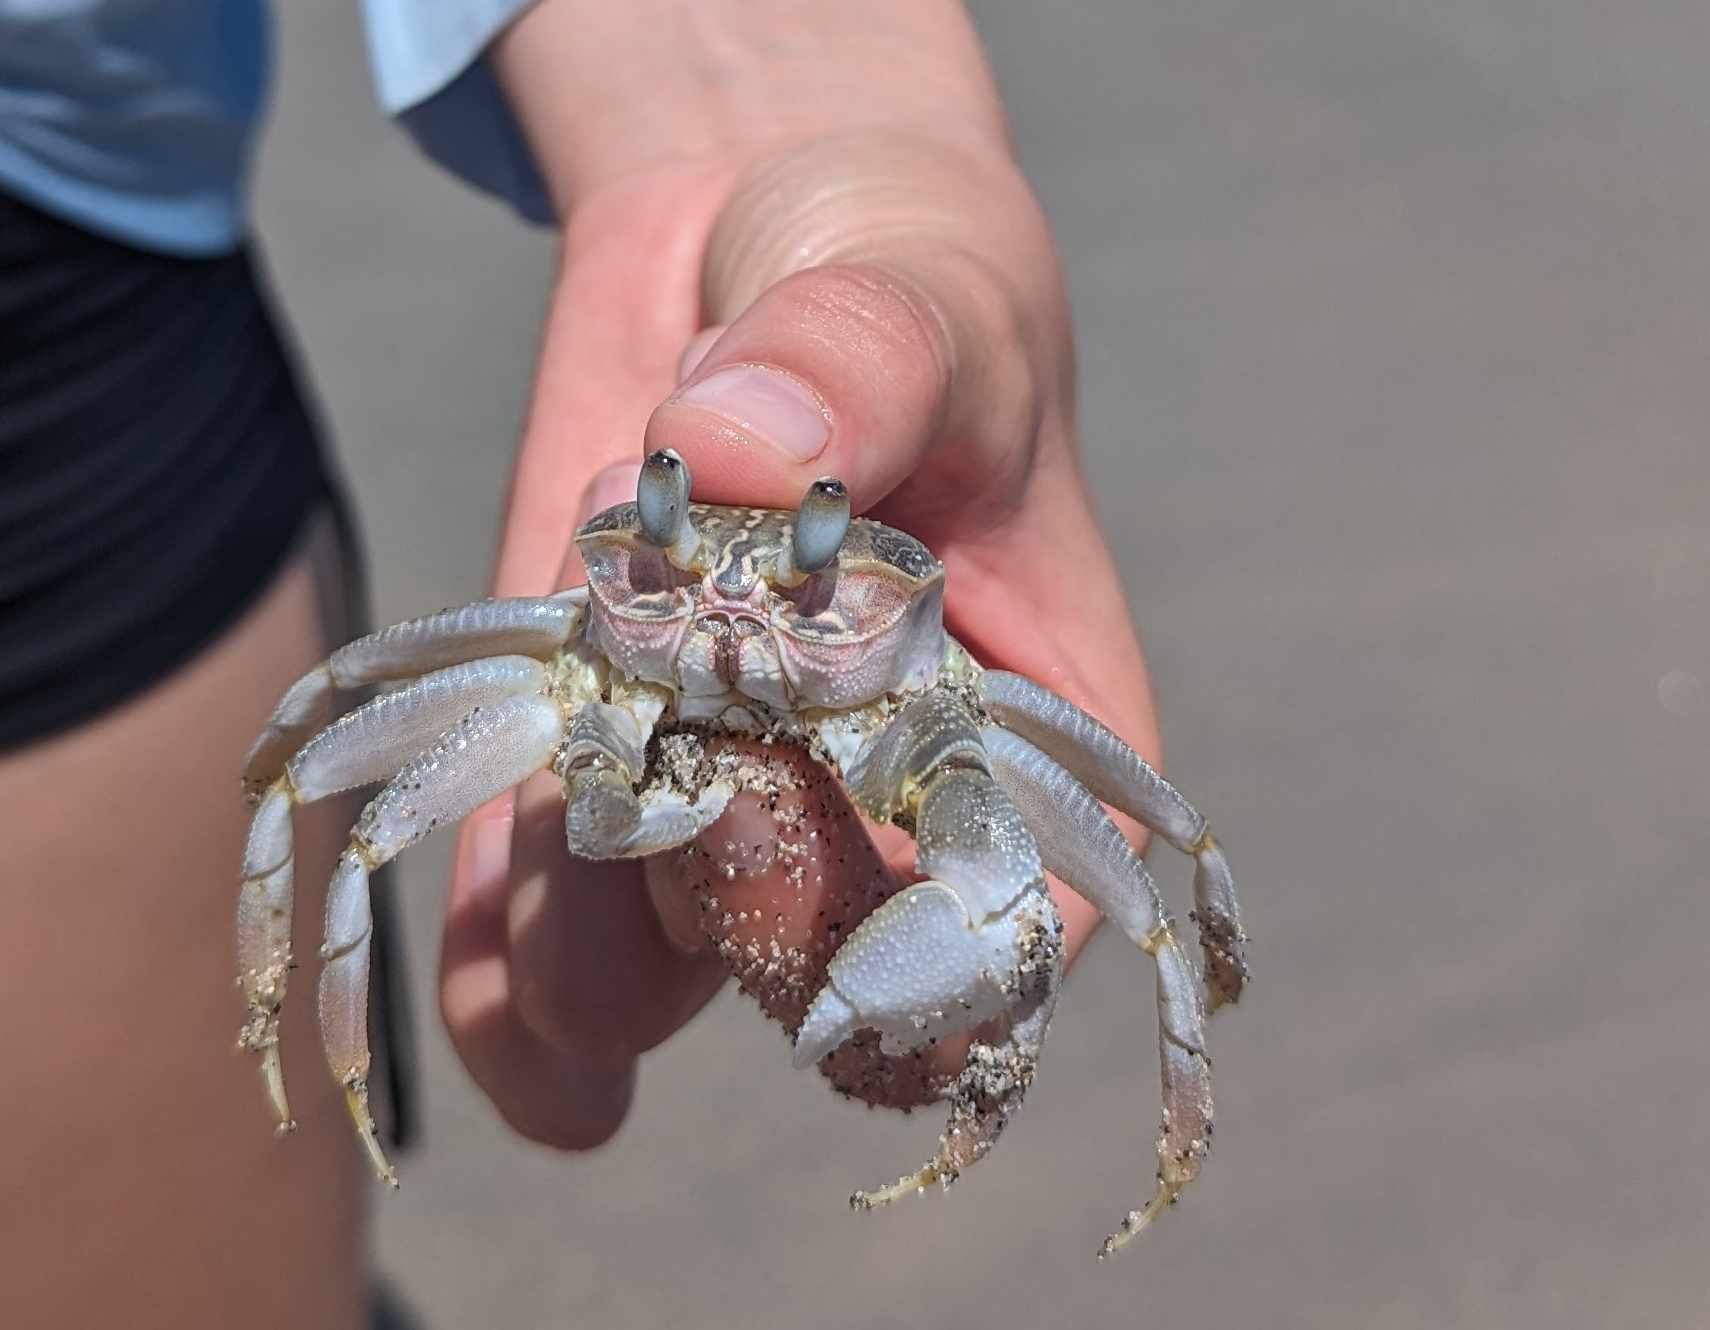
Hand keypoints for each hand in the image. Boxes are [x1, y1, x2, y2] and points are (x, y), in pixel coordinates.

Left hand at [438, 0, 1164, 1146]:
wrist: (762, 250)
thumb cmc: (907, 280)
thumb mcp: (925, 288)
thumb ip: (863, 363)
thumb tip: (736, 446)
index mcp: (1032, 745)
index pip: (990, 933)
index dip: (892, 928)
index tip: (786, 789)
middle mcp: (879, 812)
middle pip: (799, 969)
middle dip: (710, 889)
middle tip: (667, 700)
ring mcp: (724, 804)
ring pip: (645, 972)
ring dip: (577, 929)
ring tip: (566, 772)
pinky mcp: (590, 762)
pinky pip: (532, 928)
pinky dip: (494, 971)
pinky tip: (483, 987)